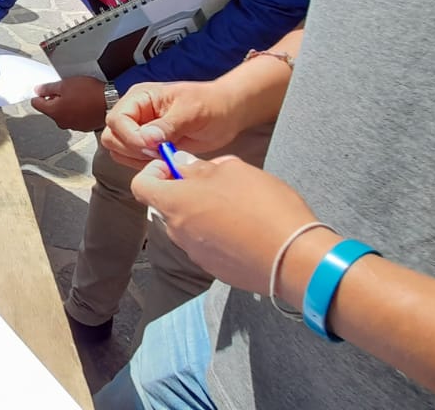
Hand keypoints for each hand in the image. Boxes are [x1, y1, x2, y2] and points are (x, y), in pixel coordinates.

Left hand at [31, 76, 108, 130]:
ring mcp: (73, 126)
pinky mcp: (84, 126)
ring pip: (64, 114)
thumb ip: (48, 88)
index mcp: (54, 112)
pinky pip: (76, 117)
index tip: (44, 89)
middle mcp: (61, 122)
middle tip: (66, 89)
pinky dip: (78, 111)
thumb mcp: (65, 84)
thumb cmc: (90, 93)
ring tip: (78, 95)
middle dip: (56, 100)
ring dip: (68, 106)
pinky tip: (86, 103)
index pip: (36, 104)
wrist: (111, 102)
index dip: (40, 94)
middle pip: (51, 109)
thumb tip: (38, 90)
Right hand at [101, 81, 244, 168]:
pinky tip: (164, 159)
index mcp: (140, 98)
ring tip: (164, 154)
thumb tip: (147, 138)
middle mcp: (135, 114)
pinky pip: (132, 160)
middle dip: (133, 148)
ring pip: (119, 151)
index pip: (117, 119)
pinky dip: (144, 165)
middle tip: (159, 151)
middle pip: (112, 137)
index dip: (130, 136)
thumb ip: (168, 125)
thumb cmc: (210, 103)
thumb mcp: (191, 110)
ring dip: (137, 159)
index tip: (152, 145)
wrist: (226, 113)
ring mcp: (139, 131)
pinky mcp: (147, 147)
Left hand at [131, 154, 320, 295]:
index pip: (141, 185)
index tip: (176, 166)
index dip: (155, 170)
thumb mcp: (233, 171)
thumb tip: (186, 167)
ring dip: (204, 212)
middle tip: (217, 181)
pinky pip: (207, 244)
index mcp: (175, 203)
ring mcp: (195, 253)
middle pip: (167, 205)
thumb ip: (201, 168)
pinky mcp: (214, 269)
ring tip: (238, 204)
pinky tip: (247, 228)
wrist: (293, 258)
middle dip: (186, 190)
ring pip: (189, 225)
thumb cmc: (262, 207)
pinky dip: (219, 234)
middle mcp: (177, 231)